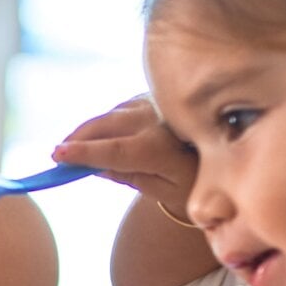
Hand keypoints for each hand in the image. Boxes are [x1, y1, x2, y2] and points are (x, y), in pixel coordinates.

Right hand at [53, 96, 197, 218]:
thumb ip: (127, 176)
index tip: (58, 156)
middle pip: (104, 126)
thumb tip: (93, 167)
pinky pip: (121, 109)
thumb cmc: (194, 180)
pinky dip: (105, 121)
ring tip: (71, 146)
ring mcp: (156, 103)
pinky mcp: (154, 96)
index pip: (113, 151)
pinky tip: (97, 135)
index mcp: (161, 148)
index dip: (84, 154)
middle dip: (77, 139)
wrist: (228, 154)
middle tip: (57, 155)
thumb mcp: (162, 189)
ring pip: (110, 115)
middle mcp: (157, 120)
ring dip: (88, 130)